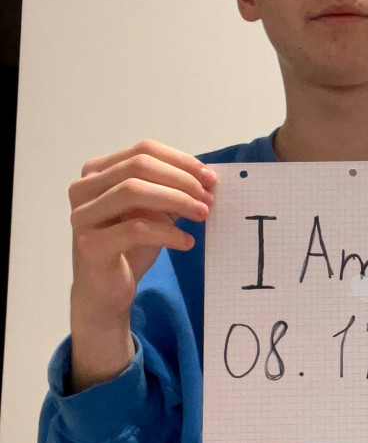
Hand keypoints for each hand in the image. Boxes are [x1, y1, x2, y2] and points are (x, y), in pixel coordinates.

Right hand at [69, 138, 216, 325]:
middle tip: (208, 199)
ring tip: (202, 214)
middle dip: (181, 180)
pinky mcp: (90, 244)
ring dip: (176, 200)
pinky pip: (135, 229)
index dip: (181, 161)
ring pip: (133, 191)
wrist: (105, 292)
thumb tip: (206, 178)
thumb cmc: (130, 248)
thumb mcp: (153, 212)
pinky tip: (186, 242)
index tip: (210, 178)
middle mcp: (83, 188)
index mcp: (98, 172)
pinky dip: (167, 233)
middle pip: (139, 166)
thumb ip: (171, 192)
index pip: (144, 150)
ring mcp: (82, 216)